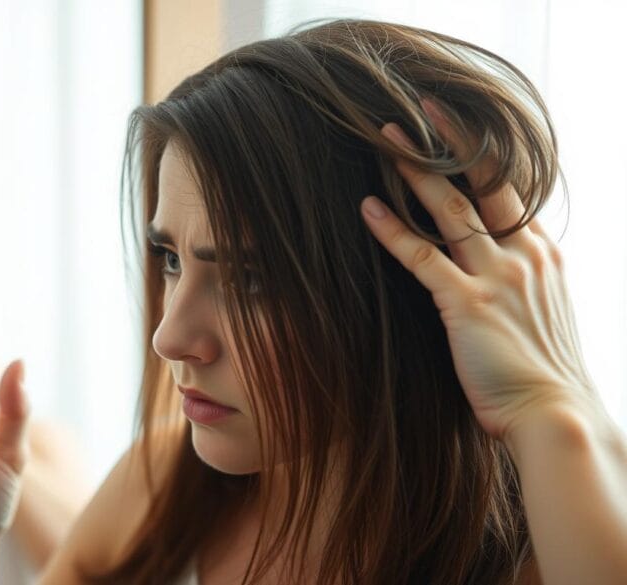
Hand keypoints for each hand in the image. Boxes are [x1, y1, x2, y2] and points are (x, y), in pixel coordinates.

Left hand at [360, 101, 598, 443]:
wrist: (556, 416)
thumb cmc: (544, 373)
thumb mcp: (545, 313)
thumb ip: (523, 280)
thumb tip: (499, 264)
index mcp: (543, 254)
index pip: (511, 190)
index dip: (483, 155)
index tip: (456, 128)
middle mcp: (524, 255)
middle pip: (486, 182)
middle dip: (454, 141)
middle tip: (425, 105)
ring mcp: (497, 277)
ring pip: (451, 209)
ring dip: (416, 169)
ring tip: (388, 137)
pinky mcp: (468, 305)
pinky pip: (423, 257)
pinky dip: (393, 230)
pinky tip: (367, 208)